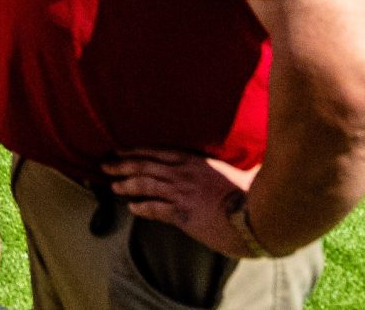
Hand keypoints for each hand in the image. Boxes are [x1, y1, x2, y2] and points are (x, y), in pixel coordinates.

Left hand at [103, 149, 256, 257]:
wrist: (260, 215)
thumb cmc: (254, 194)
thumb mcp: (237, 172)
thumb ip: (227, 167)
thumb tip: (241, 166)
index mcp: (195, 161)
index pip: (157, 152)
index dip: (136, 151)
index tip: (120, 150)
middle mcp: (184, 174)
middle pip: (144, 165)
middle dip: (122, 164)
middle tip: (105, 164)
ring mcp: (182, 193)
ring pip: (145, 185)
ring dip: (126, 184)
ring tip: (113, 186)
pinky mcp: (183, 214)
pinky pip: (155, 209)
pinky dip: (141, 207)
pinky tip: (131, 208)